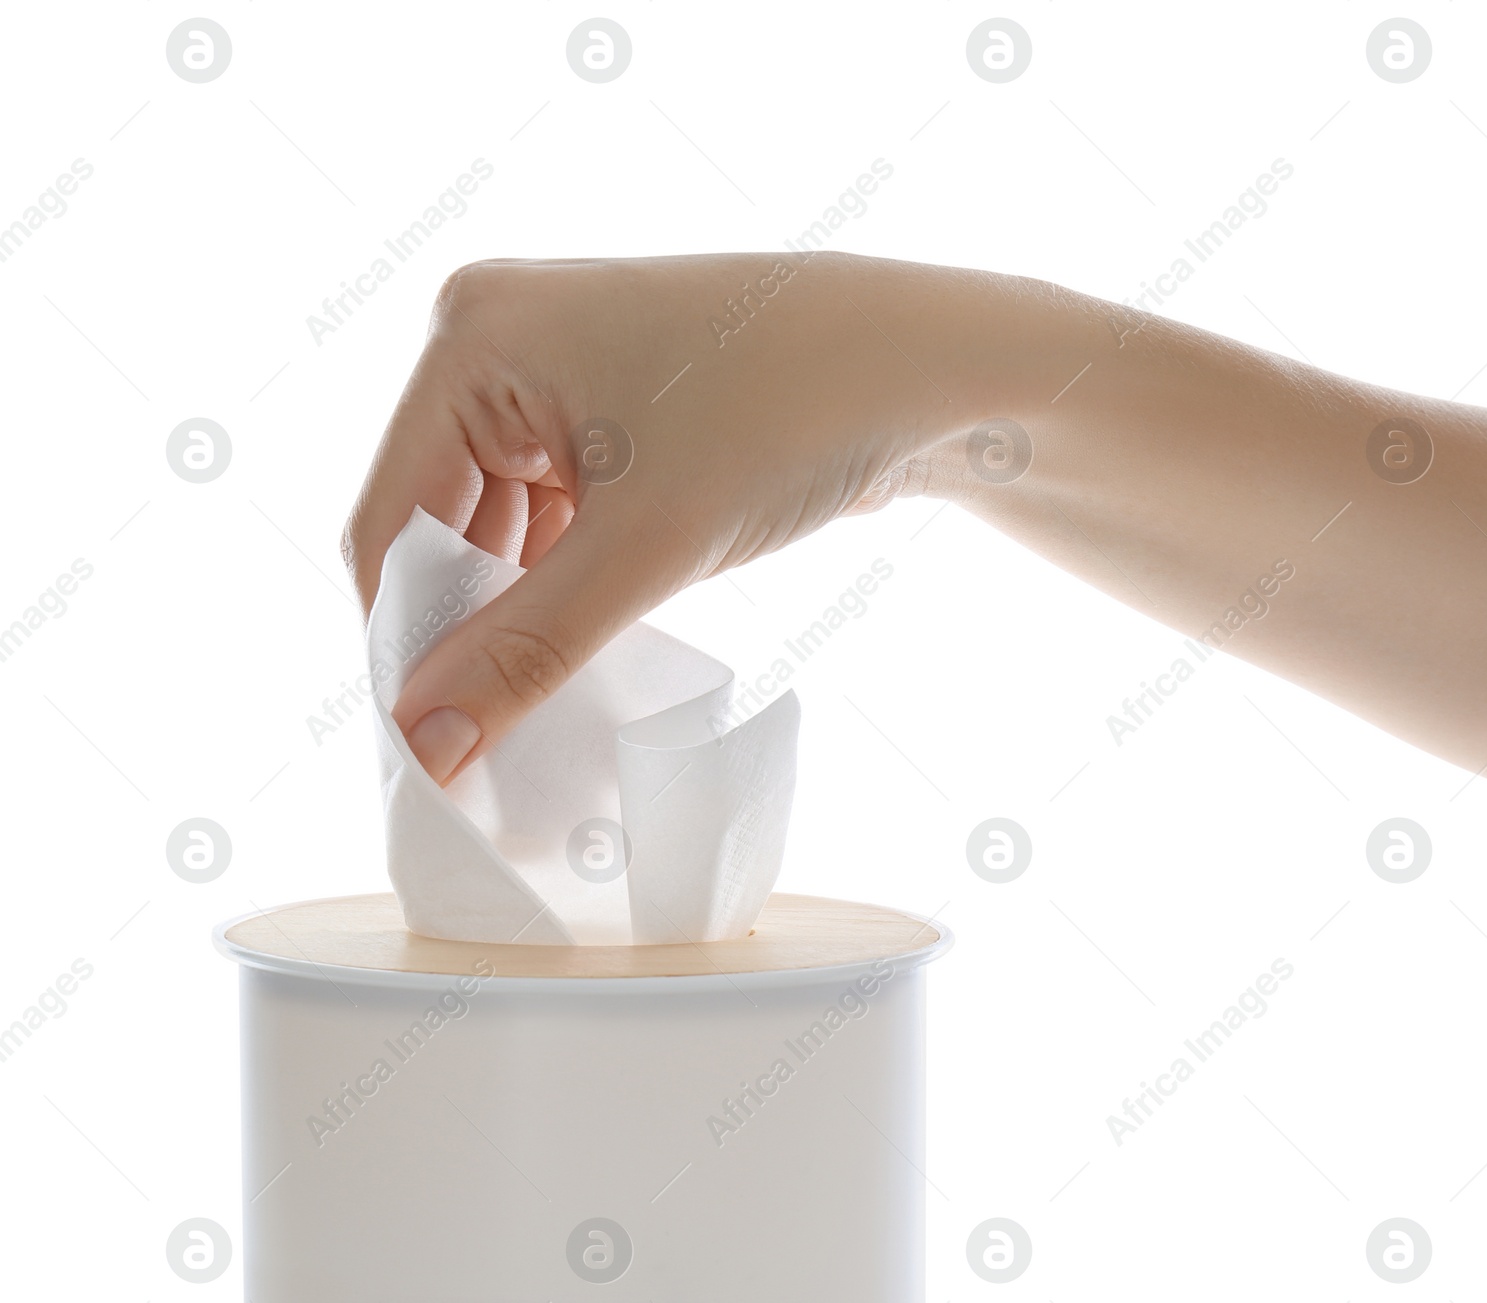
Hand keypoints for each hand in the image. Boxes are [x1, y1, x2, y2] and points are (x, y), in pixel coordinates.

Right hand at [343, 252, 1031, 782]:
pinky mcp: (608, 413)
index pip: (390, 518)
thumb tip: (423, 746)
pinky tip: (572, 657)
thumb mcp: (647, 547)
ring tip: (531, 711)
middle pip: (437, 525)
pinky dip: (558, 587)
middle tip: (478, 746)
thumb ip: (523, 652)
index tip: (422, 748)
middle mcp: (499, 341)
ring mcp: (555, 376)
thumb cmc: (794, 413)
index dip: (403, 641)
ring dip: (513, 617)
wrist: (931, 372)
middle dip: (463, 630)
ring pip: (497, 530)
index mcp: (473, 336)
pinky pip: (550, 518)